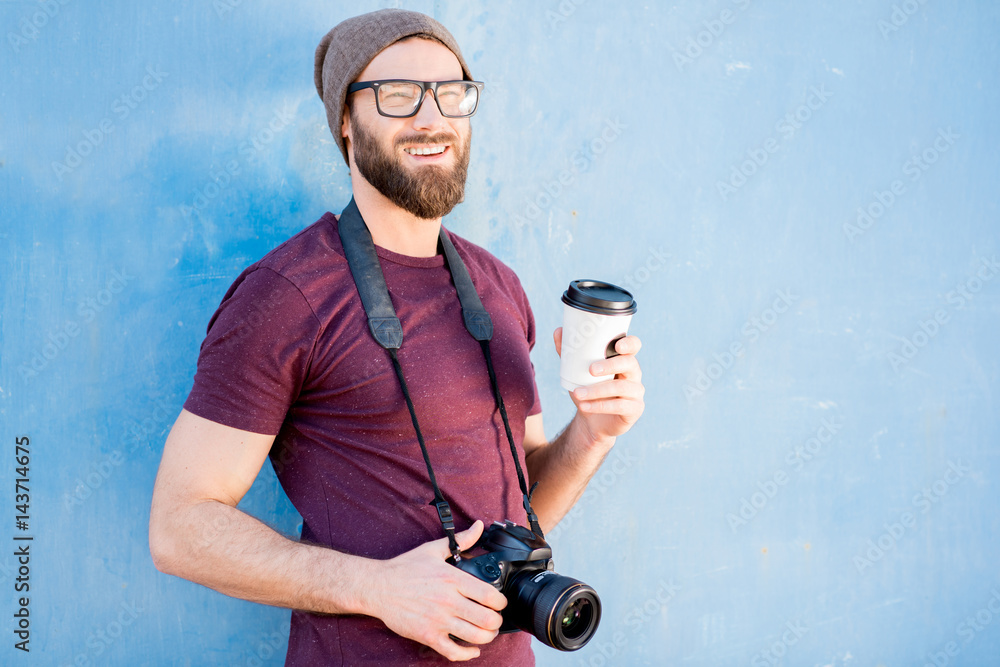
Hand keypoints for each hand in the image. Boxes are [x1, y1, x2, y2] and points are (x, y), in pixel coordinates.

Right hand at [366, 520, 506, 660]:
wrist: (378, 587)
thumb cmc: (405, 568)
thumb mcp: (434, 549)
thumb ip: (461, 540)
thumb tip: (479, 527)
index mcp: (453, 579)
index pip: (490, 595)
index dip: (501, 602)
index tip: (500, 603)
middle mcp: (448, 601)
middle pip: (487, 619)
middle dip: (496, 622)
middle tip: (494, 619)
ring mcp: (438, 620)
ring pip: (475, 637)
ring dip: (487, 637)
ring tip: (486, 632)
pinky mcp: (427, 635)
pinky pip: (454, 651)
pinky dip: (467, 654)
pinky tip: (472, 649)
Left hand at [554, 328, 644, 444]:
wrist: (591, 420)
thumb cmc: (588, 390)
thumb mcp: (577, 371)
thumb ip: (569, 353)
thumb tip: (559, 331)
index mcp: (622, 359)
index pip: (634, 346)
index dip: (630, 344)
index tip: (617, 345)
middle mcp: (633, 373)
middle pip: (630, 364)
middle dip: (610, 365)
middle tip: (590, 369)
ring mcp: (636, 392)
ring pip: (621, 387)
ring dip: (597, 390)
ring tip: (577, 393)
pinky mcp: (634, 409)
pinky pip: (619, 406)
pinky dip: (599, 406)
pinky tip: (584, 406)